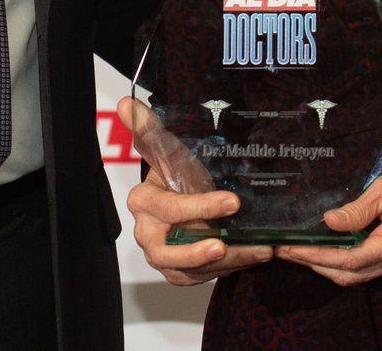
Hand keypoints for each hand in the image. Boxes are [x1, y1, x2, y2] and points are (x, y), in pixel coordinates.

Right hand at [118, 97, 272, 284]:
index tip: (232, 201)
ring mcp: (162, 256)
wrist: (183, 195)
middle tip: (224, 245)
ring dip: (225, 263)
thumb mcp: (167, 148)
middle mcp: (148, 233)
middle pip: (166, 252)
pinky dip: (228, 270)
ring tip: (256, 251)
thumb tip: (126, 103)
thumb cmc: (175, 172)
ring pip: (188, 270)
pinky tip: (252, 255)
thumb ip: (147, 128)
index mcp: (142, 203)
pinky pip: (200, 278)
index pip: (169, 209)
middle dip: (197, 252)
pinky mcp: (179, 272)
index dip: (199, 207)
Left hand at [276, 156, 381, 286]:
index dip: (317, 255)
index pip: (351, 259)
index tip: (292, 247)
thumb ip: (358, 208)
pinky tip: (322, 247)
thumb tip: (328, 223)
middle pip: (350, 274)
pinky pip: (364, 267)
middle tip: (285, 250)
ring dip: (325, 265)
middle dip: (315, 264)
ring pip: (355, 275)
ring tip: (297, 249)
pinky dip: (340, 261)